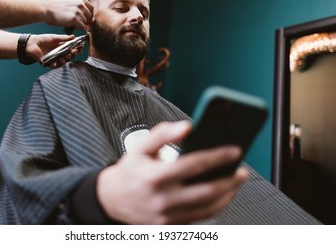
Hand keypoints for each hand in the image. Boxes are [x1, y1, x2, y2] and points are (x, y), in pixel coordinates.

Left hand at [26, 34, 82, 66]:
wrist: (32, 44)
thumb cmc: (43, 39)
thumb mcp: (54, 37)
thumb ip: (63, 38)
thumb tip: (73, 37)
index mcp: (62, 47)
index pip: (72, 49)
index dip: (77, 49)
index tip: (80, 47)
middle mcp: (60, 53)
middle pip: (70, 56)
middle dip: (74, 54)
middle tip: (75, 51)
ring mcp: (56, 58)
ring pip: (65, 61)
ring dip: (67, 59)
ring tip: (68, 55)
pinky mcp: (51, 63)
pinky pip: (56, 65)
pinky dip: (59, 64)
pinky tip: (61, 61)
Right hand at [44, 0, 93, 28]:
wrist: (44, 8)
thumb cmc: (53, 6)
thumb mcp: (68, 1)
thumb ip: (77, 6)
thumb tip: (84, 15)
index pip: (91, 8)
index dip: (89, 15)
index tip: (87, 19)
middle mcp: (80, 4)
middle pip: (89, 16)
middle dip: (86, 21)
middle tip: (80, 24)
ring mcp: (78, 11)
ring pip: (85, 22)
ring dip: (81, 25)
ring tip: (72, 23)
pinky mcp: (75, 19)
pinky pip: (82, 27)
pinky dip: (78, 28)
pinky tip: (72, 26)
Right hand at [97, 121, 247, 223]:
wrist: (112, 199)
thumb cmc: (129, 172)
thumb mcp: (140, 147)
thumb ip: (162, 134)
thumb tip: (186, 127)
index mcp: (154, 176)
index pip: (193, 165)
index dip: (217, 156)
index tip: (234, 150)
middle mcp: (162, 199)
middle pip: (206, 191)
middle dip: (229, 180)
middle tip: (241, 170)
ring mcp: (167, 216)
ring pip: (207, 208)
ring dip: (226, 195)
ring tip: (235, 182)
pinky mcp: (170, 226)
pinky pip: (199, 218)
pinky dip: (215, 207)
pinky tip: (221, 195)